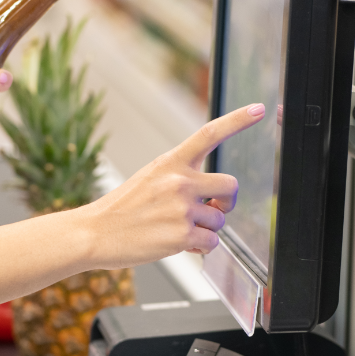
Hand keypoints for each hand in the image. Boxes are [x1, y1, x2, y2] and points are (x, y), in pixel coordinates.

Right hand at [81, 103, 264, 268]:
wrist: (95, 233)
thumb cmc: (123, 209)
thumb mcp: (150, 178)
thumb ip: (181, 179)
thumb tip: (212, 199)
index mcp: (170, 162)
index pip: (209, 134)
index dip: (238, 120)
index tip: (259, 108)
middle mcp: (179, 181)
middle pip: (230, 186)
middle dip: (226, 202)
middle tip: (212, 209)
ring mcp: (181, 209)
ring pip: (219, 220)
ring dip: (205, 229)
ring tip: (177, 230)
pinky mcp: (181, 235)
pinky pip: (211, 243)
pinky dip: (200, 247)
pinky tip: (179, 244)